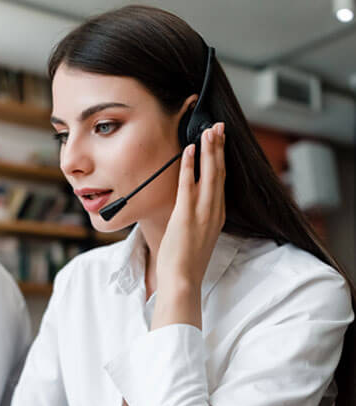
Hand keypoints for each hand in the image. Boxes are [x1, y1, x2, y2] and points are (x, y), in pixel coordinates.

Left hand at [152, 122, 225, 329]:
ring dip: (209, 150)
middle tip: (218, 126)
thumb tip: (189, 210)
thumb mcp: (197, 236)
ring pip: (209, 174)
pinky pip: (188, 184)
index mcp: (217, 215)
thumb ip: (197, 219)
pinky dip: (190, 165)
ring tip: (209, 130)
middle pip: (219, 172)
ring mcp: (202, 212)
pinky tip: (189, 149)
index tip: (220, 142)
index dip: (221, 159)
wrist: (183, 279)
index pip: (221, 181)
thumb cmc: (186, 262)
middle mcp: (214, 210)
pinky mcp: (186, 214)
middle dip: (219, 147)